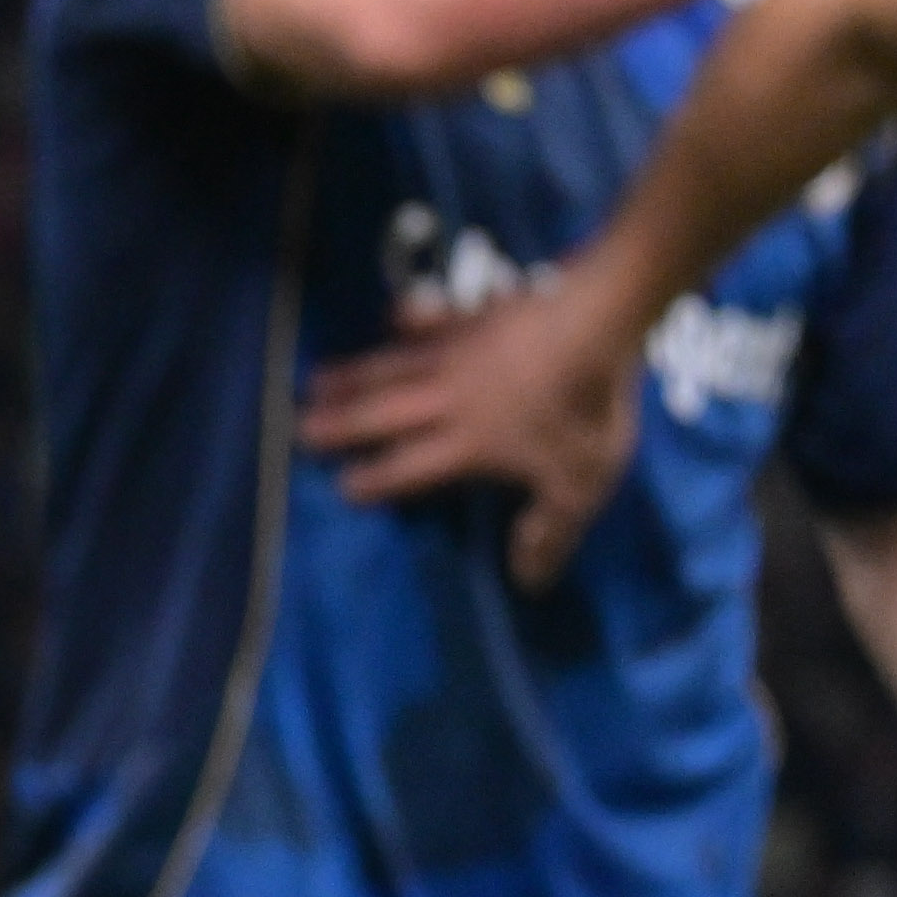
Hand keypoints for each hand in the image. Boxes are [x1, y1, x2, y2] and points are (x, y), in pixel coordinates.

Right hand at [300, 269, 644, 586]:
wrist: (596, 323)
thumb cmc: (586, 409)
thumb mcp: (577, 484)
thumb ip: (548, 532)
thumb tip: (526, 583)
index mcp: (465, 445)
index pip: (407, 469)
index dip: (373, 481)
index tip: (341, 489)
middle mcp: (446, 402)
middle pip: (383, 415)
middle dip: (341, 425)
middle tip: (300, 430)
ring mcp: (455, 355)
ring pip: (392, 369)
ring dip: (352, 376)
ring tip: (314, 380)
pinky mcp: (475, 317)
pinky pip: (434, 318)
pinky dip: (412, 316)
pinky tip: (394, 314)